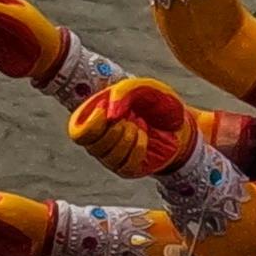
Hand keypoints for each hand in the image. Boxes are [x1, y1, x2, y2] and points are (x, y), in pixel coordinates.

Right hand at [61, 76, 197, 181]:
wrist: (177, 120)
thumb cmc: (152, 100)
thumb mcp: (140, 87)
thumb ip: (123, 93)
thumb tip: (110, 116)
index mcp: (92, 120)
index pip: (78, 134)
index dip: (92, 124)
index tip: (108, 111)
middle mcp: (97, 141)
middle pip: (94, 146)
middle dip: (117, 129)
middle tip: (131, 116)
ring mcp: (111, 158)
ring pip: (110, 157)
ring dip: (129, 138)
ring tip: (140, 124)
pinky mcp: (127, 169)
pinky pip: (126, 166)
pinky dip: (138, 149)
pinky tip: (144, 137)